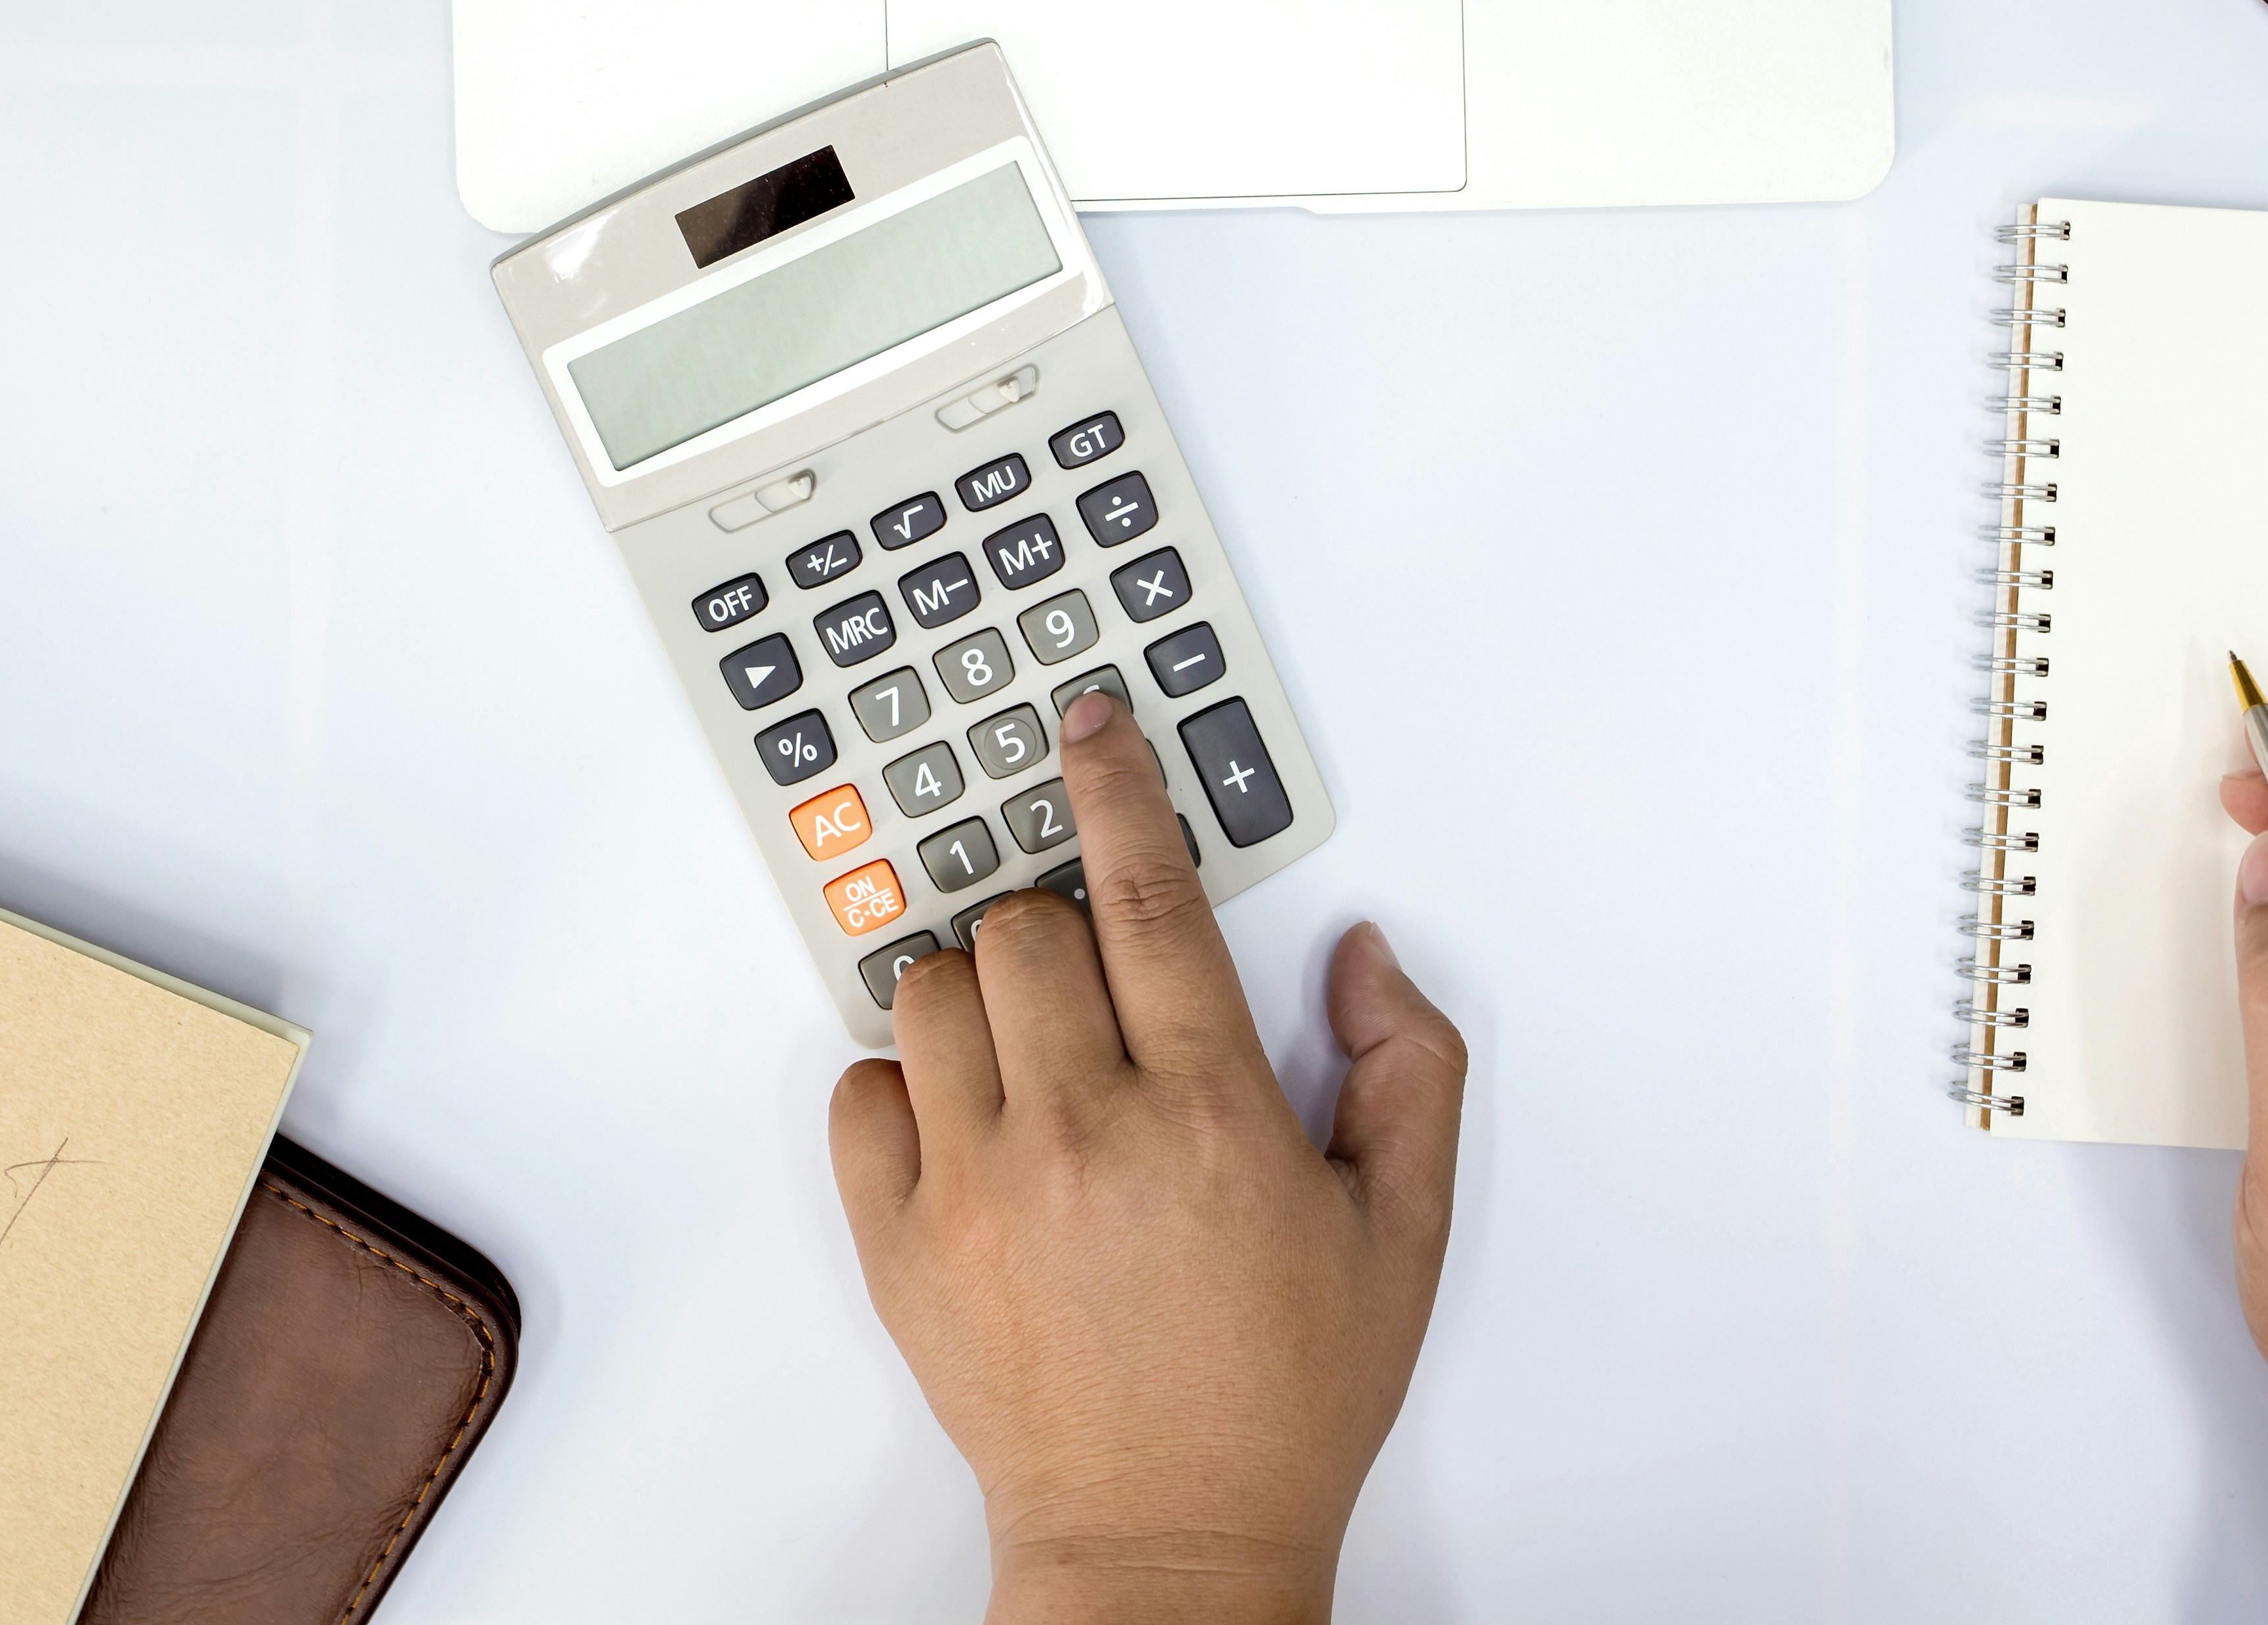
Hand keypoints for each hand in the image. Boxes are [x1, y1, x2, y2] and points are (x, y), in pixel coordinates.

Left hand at [829, 694, 1465, 1624]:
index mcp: (1211, 1116)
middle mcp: (1084, 1134)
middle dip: (1062, 928)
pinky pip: (861, 1092)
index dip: (1113, 790)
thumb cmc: (1279, 1395)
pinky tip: (974, 1126)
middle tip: (1103, 994)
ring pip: (932, 991)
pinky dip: (907, 1086)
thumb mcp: (1402, 1232)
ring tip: (1037, 1058)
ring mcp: (977, 1188)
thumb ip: (1406, 1070)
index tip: (1087, 727)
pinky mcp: (900, 1245)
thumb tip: (1359, 954)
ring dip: (982, 995)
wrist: (1164, 1541)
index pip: (1147, 897)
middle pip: (1025, 928)